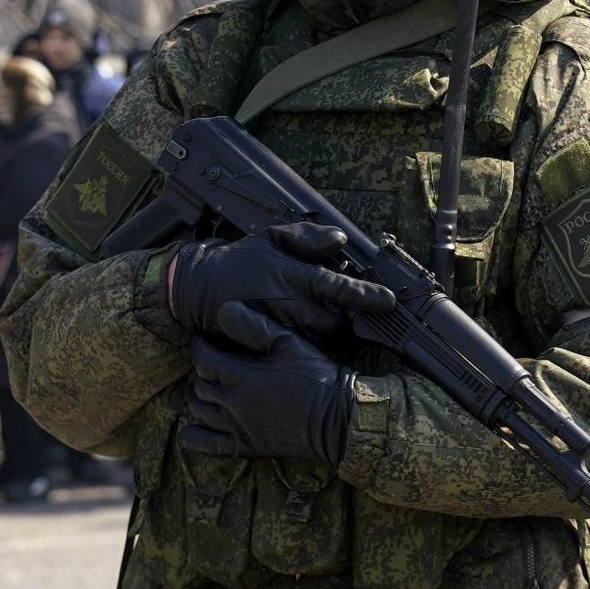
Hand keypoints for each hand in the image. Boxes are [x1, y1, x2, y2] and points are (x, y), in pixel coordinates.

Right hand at [164, 223, 394, 344]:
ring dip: (331, 335)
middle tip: (350, 315)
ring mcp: (278, 328)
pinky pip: (300, 351)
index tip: (389, 302)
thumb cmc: (242, 260)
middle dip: (348, 322)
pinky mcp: (267, 345)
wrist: (199, 288)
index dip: (367, 295)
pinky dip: (310, 346)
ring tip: (327, 325)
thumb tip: (340, 239)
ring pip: (321, 340)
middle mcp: (289, 303)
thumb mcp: (271, 237)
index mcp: (294, 275)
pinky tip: (308, 337)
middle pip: (337, 322)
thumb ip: (308, 237)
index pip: (339, 287)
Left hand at [181, 308, 354, 477]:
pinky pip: (209, 446)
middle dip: (198, 370)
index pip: (203, 357)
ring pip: (200, 411)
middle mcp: (232, 403)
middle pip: (199, 384)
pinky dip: (194, 438)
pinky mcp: (247, 447)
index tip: (203, 339)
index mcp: (240, 375)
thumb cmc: (316, 377)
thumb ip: (254, 327)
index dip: (199, 345)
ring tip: (202, 387)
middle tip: (207, 362)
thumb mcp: (289, 344)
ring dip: (195, 397)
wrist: (337, 419)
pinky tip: (189, 431)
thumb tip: (223, 308)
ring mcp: (238, 427)